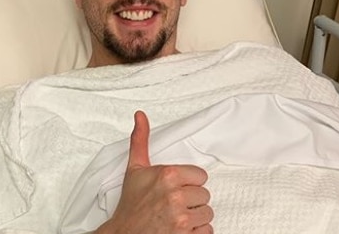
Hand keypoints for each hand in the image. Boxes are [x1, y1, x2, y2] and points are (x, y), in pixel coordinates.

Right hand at [97, 111, 213, 233]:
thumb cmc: (131, 205)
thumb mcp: (135, 170)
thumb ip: (140, 141)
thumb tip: (140, 115)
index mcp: (168, 176)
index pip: (200, 176)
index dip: (188, 183)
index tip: (174, 189)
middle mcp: (176, 196)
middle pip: (205, 195)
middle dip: (191, 201)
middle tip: (172, 205)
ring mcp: (181, 219)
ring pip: (207, 213)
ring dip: (195, 217)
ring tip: (176, 218)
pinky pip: (207, 231)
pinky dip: (196, 232)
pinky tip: (180, 230)